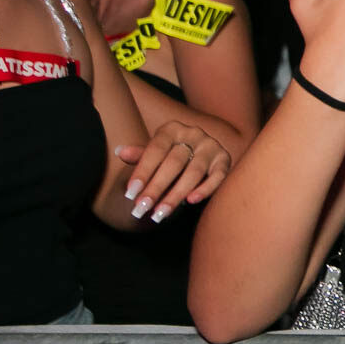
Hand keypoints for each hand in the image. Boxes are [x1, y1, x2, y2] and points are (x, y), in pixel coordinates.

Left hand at [114, 122, 230, 222]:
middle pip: (174, 162)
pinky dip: (205, 189)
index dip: (142, 172)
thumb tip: (119, 151)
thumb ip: (140, 155)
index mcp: (172, 129)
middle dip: (156, 187)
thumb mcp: (154, 154)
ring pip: (194, 172)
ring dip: (176, 195)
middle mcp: (194, 133)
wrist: (199, 154)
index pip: (155, 150)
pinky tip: (191, 201)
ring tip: (160, 213)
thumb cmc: (170, 156)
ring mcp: (211, 146)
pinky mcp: (225, 160)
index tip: (130, 194)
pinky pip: (217, 176)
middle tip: (142, 208)